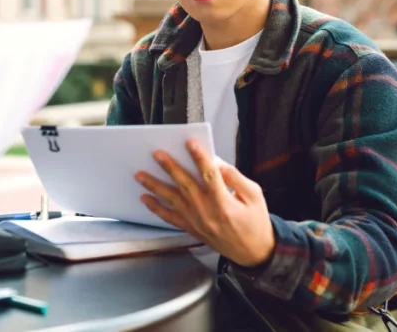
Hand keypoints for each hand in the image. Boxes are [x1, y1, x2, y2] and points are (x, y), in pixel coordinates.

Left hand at [135, 140, 274, 267]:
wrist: (253, 253)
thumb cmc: (255, 222)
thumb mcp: (254, 196)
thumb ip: (235, 178)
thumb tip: (216, 163)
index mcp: (224, 203)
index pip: (209, 175)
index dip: (200, 157)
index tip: (190, 143)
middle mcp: (207, 212)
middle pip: (185, 185)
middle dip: (170, 168)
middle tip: (157, 154)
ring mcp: (196, 222)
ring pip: (172, 200)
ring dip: (155, 186)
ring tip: (140, 175)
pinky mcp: (191, 229)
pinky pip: (170, 218)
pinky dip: (156, 209)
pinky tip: (145, 199)